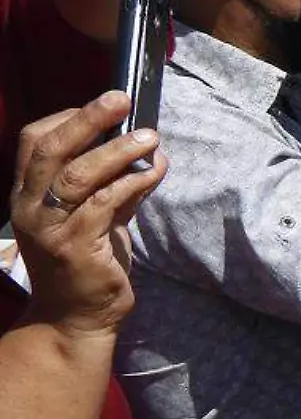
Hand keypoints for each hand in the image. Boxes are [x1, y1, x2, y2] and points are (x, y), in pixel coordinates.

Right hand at [10, 91, 166, 336]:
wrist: (75, 319)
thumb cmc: (87, 264)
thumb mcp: (96, 218)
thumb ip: (112, 185)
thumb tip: (148, 151)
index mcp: (27, 194)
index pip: (35, 141)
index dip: (68, 117)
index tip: (106, 105)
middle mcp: (31, 207)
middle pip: (53, 149)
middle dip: (88, 119)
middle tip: (122, 99)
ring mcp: (51, 227)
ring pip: (80, 175)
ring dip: (119, 151)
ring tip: (150, 137)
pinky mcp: (76, 247)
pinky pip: (105, 204)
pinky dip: (133, 183)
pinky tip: (154, 172)